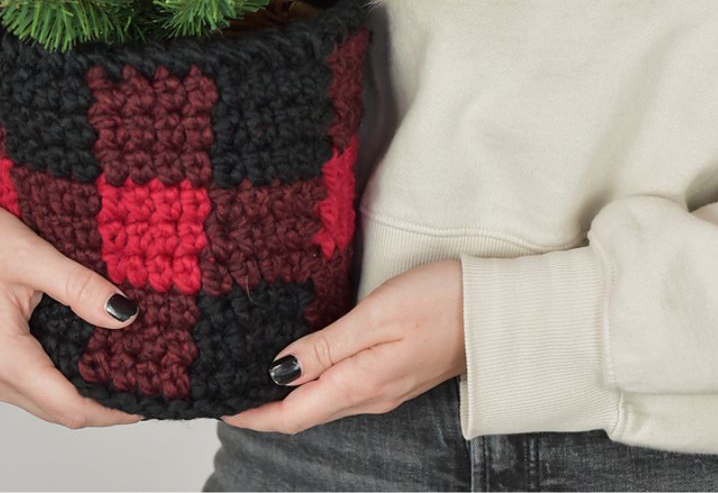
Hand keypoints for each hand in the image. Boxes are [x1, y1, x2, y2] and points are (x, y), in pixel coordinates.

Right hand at [0, 160, 143, 428]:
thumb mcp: (32, 255)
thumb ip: (79, 287)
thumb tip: (124, 315)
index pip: (67, 406)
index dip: (111, 408)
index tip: (147, 397)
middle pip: (55, 410)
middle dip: (100, 405)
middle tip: (143, 384)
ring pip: (39, 401)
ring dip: (76, 394)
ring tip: (119, 370)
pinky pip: (23, 386)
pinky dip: (53, 380)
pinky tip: (80, 359)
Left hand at [220, 259, 464, 432]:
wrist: (497, 312)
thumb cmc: (442, 302)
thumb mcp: (378, 316)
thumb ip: (327, 345)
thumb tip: (279, 371)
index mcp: (360, 385)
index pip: (292, 414)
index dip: (254, 415)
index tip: (220, 406)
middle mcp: (369, 396)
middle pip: (304, 413)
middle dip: (264, 408)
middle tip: (227, 387)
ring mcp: (385, 388)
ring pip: (323, 402)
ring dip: (288, 395)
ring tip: (256, 373)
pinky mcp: (396, 374)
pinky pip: (343, 388)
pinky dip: (314, 382)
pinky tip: (305, 362)